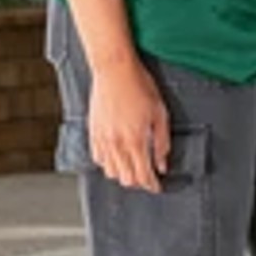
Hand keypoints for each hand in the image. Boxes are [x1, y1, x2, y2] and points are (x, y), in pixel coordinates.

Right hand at [82, 50, 169, 192]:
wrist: (114, 69)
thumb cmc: (139, 85)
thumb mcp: (160, 113)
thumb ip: (161, 142)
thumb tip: (162, 163)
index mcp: (135, 140)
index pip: (143, 175)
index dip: (152, 185)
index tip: (157, 186)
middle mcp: (117, 143)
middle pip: (127, 178)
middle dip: (139, 182)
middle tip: (148, 177)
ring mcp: (103, 139)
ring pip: (111, 172)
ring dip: (123, 174)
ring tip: (133, 167)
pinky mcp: (93, 132)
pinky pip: (98, 158)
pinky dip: (108, 163)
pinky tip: (116, 157)